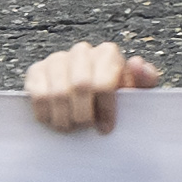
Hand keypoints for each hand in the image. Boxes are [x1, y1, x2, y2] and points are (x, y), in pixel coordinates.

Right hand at [22, 39, 157, 130]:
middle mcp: (82, 51)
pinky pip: (37, 95)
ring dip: (64, 118)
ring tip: (71, 128)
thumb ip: (145, 80)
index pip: (104, 82)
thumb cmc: (116, 97)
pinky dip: (46, 114)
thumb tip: (136, 63)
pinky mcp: (36, 71)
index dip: (105, 109)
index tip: (106, 129)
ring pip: (57, 93)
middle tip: (86, 129)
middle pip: (79, 86)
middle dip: (83, 114)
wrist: (87, 99)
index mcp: (108, 54)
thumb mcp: (136, 92)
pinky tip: (55, 121)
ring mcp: (57, 59)